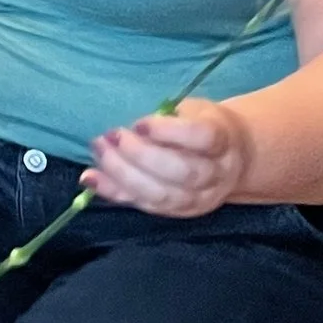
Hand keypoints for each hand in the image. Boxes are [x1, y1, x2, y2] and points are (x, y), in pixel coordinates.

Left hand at [81, 95, 251, 217]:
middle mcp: (215, 175)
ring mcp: (198, 199)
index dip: (169, 132)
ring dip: (124, 174)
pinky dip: (114, 192)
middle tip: (112, 135)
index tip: (140, 123)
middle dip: (141, 155)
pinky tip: (91, 178)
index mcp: (222, 141)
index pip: (202, 139)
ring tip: (100, 150)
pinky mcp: (178, 212)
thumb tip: (133, 127)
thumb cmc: (202, 124)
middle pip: (182, 172)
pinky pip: (144, 205)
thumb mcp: (193, 110)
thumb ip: (170, 117)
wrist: (231, 157)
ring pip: (162, 195)